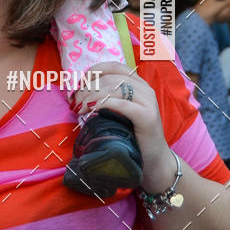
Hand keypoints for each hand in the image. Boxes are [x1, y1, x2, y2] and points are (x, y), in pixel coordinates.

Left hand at [72, 61, 172, 192]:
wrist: (154, 163)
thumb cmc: (132, 139)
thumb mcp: (118, 114)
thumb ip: (106, 100)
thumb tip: (78, 93)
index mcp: (139, 85)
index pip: (114, 66)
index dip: (93, 72)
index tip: (79, 85)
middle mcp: (145, 89)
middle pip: (110, 77)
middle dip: (87, 87)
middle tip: (74, 102)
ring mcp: (148, 102)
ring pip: (113, 87)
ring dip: (91, 95)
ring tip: (78, 108)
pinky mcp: (147, 117)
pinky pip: (121, 103)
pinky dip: (102, 103)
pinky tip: (91, 109)